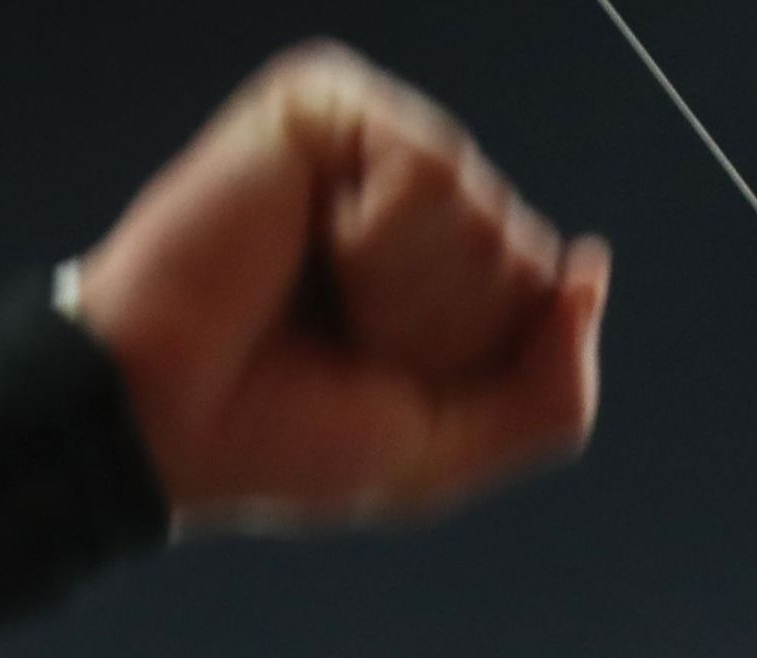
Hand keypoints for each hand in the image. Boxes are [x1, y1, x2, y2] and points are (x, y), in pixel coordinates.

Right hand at [72, 44, 609, 528]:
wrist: (166, 420)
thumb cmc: (279, 438)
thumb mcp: (444, 450)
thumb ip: (550, 391)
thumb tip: (589, 273)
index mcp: (438, 271)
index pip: (538, 290)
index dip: (469, 357)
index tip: (372, 375)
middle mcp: (408, 199)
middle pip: (518, 250)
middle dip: (438, 326)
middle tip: (338, 337)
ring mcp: (365, 145)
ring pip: (477, 208)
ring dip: (401, 287)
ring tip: (317, 293)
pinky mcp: (322, 108)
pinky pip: (424, 165)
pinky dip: (375, 233)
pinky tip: (310, 243)